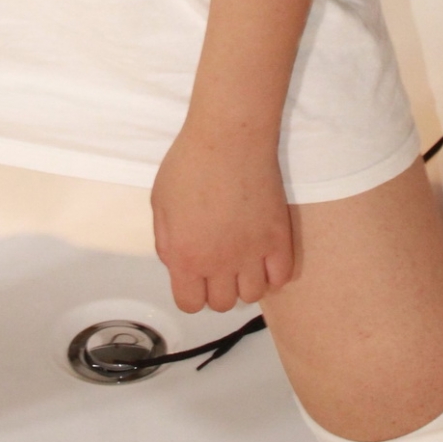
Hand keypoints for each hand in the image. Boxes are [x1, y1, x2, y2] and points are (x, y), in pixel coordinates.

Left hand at [151, 123, 294, 313]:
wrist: (229, 137)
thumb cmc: (189, 163)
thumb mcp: (160, 202)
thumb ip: (166, 242)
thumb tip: (179, 263)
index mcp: (186, 257)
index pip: (190, 304)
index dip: (191, 290)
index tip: (195, 274)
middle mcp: (220, 263)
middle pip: (223, 304)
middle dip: (218, 286)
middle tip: (219, 261)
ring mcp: (253, 253)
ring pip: (252, 294)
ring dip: (246, 281)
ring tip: (243, 258)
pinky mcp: (279, 239)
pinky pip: (282, 278)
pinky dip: (273, 273)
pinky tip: (265, 256)